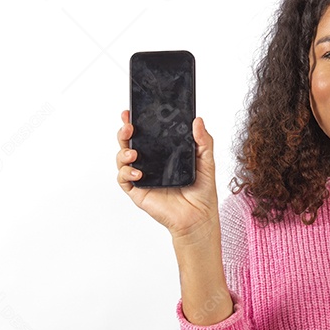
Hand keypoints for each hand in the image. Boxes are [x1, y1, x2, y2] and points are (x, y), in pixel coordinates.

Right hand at [116, 109, 220, 238]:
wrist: (199, 217)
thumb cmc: (202, 191)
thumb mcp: (206, 162)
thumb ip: (203, 141)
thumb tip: (198, 120)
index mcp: (163, 153)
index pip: (146, 134)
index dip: (136, 122)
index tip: (132, 112)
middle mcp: (150, 162)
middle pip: (129, 143)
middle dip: (124, 132)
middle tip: (128, 126)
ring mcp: (142, 177)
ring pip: (122, 159)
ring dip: (123, 152)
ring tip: (133, 152)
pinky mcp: (138, 192)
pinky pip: (124, 179)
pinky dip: (126, 173)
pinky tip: (138, 172)